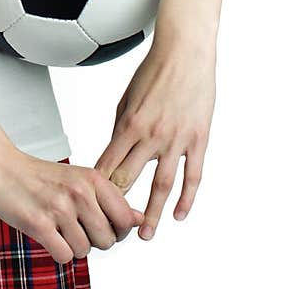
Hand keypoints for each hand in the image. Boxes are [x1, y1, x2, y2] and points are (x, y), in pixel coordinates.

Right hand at [0, 147, 144, 264]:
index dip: (118, 230)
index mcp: (93, 179)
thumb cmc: (40, 176)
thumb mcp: (79, 180)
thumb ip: (109, 199)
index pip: (125, 219)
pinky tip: (48, 235)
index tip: (104, 227)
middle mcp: (79, 192)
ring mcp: (59, 208)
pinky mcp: (39, 224)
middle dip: (94, 241)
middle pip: (107, 240)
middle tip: (76, 228)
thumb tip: (138, 219)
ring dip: (73, 246)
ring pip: (85, 250)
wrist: (0, 167)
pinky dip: (58, 252)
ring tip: (59, 228)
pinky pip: (65, 256)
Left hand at [94, 35, 216, 240]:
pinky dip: (186, 198)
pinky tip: (179, 215)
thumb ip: (121, 129)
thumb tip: (113, 155)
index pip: (109, 165)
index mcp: (129, 124)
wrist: (185, 53)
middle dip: (118, 207)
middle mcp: (151, 136)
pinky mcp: (198, 139)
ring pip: (162, 185)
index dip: (98, 188)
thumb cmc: (153, 73)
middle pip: (130, 179)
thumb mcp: (127, 99)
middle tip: (110, 230)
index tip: (90, 206)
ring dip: (152, 213)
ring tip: (144, 235)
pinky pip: (193, 175)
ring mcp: (176, 140)